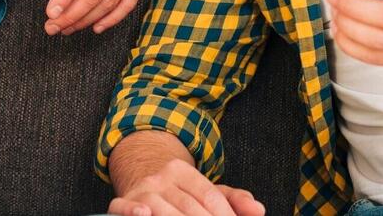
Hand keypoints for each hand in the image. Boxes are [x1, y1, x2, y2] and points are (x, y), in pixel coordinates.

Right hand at [108, 160, 264, 215]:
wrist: (138, 182)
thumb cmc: (180, 194)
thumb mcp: (206, 191)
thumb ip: (234, 200)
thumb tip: (258, 210)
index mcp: (183, 171)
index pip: (210, 196)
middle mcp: (161, 177)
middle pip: (189, 207)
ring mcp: (142, 190)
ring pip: (164, 210)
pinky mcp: (124, 202)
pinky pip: (124, 206)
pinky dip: (133, 211)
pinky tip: (144, 215)